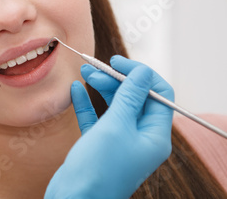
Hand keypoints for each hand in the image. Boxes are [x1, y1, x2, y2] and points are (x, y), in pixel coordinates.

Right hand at [45, 56, 173, 197]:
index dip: (140, 75)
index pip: (157, 94)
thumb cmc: (98, 169)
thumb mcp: (116, 126)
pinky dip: (87, 103)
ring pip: (114, 106)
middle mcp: (140, 138)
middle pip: (134, 98)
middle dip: (115, 79)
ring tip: (83, 72)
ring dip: (100, 88)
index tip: (118, 63)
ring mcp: (119, 143)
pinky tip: (75, 90)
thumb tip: (142, 71)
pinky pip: (96, 119)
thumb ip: (129, 96)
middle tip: (94, 68)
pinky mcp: (99, 146)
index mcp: (154, 136)